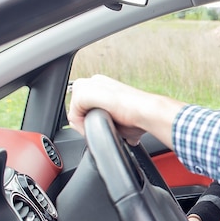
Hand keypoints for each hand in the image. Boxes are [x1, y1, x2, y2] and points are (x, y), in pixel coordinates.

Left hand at [68, 75, 185, 147]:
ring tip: (100, 130)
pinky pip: (73, 116)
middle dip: (85, 122)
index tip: (104, 127)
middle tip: (101, 129)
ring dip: (84, 125)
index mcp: (104, 85)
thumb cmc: (140, 116)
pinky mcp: (84, 93)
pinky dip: (82, 126)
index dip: (90, 119)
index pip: (85, 104)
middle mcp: (95, 82)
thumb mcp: (123, 119)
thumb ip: (118, 122)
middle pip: (78, 107)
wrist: (146, 111)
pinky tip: (96, 128)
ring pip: (75, 111)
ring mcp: (89, 86)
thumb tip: (130, 138)